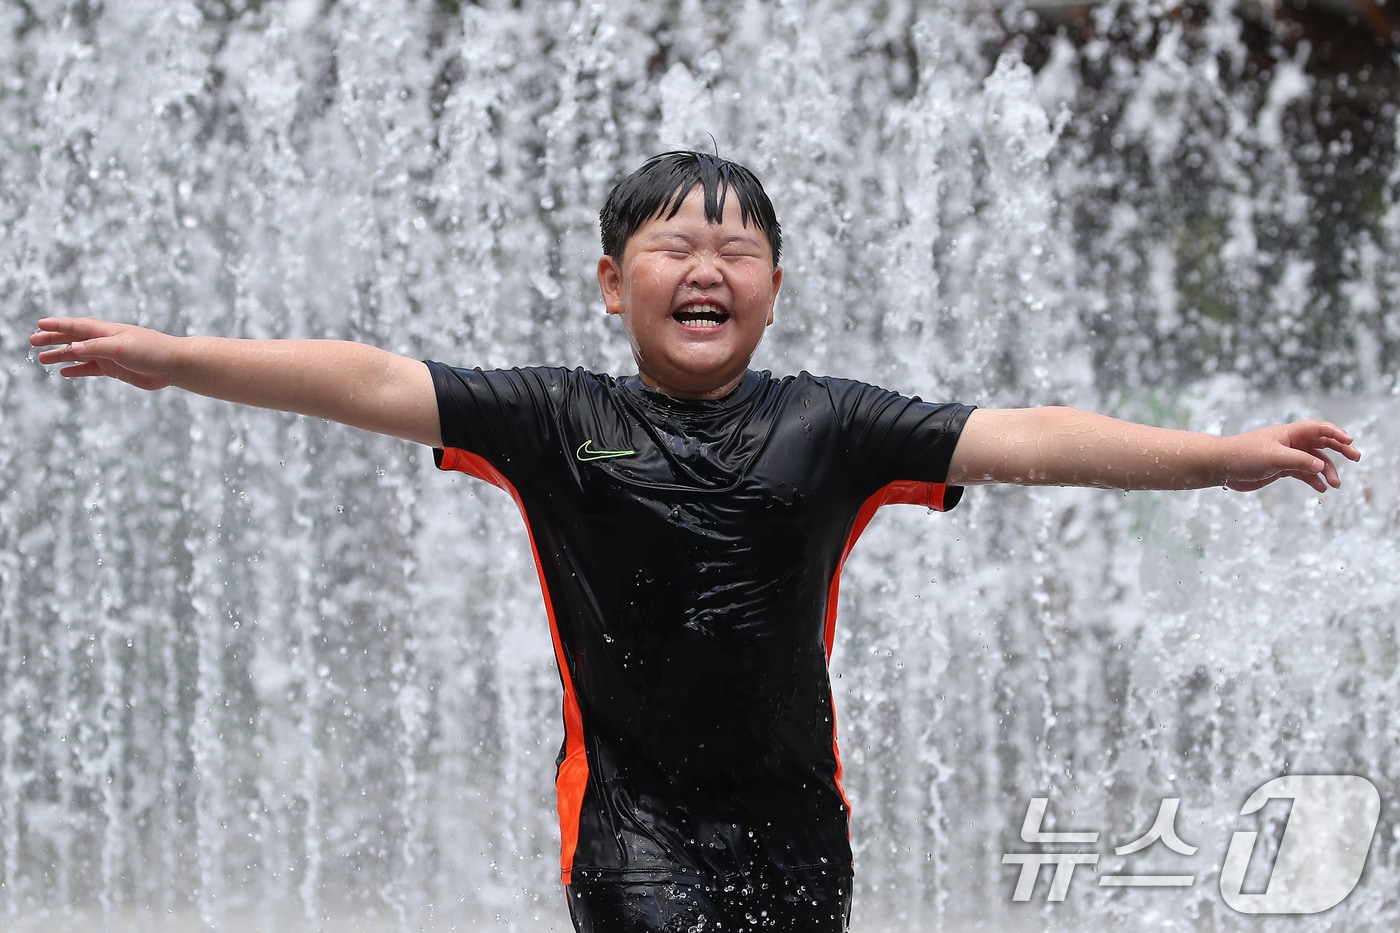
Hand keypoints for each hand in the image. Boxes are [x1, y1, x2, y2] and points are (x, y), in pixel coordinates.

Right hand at [30, 317, 180, 390]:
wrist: (175, 364)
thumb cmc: (152, 351)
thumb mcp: (121, 348)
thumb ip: (97, 347)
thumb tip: (73, 347)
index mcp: (106, 331)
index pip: (76, 326)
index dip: (57, 325)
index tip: (39, 324)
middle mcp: (105, 341)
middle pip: (73, 339)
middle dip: (53, 340)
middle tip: (32, 341)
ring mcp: (110, 355)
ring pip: (79, 355)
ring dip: (61, 355)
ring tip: (42, 359)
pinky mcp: (116, 369)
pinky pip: (91, 369)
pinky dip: (78, 370)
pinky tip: (65, 372)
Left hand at [1224, 421, 1360, 492]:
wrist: (1221, 466)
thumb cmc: (1244, 456)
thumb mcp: (1275, 458)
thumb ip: (1299, 461)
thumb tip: (1322, 465)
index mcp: (1289, 433)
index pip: (1318, 428)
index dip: (1336, 432)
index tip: (1350, 441)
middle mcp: (1290, 443)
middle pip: (1321, 443)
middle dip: (1340, 449)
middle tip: (1356, 457)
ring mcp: (1286, 456)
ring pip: (1314, 461)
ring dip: (1326, 471)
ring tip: (1335, 484)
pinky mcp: (1280, 469)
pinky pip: (1303, 473)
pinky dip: (1313, 479)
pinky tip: (1320, 489)